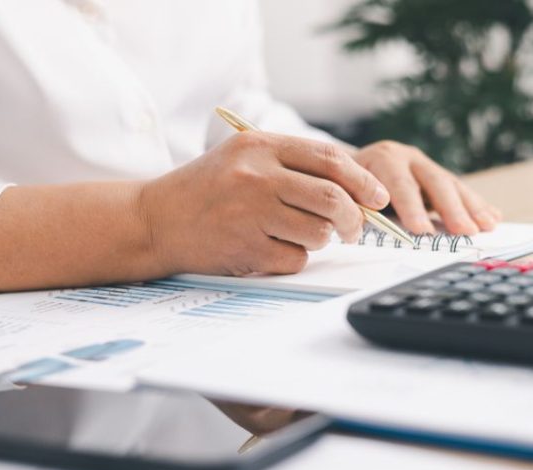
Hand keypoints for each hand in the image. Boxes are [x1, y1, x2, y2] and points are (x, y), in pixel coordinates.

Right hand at [137, 132, 389, 275]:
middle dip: (354, 218)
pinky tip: (272, 249)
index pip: (329, 159)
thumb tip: (357, 192)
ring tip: (299, 234)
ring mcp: (250, 213)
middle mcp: (256, 176)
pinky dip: (294, 258)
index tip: (377, 197)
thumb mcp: (245, 159)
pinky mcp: (246, 248)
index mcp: (260, 146)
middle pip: (332, 198)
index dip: (362, 180)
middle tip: (354, 228)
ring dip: (321, 240)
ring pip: (318, 232)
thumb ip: (295, 166)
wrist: (155, 219)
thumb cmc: (208, 190)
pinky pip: (296, 259)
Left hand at [352, 141, 502, 235]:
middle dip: (451, 209)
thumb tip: (363, 224)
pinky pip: (461, 191)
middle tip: (464, 231)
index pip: (399, 184)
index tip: (422, 231)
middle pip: (434, 183)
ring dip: (472, 207)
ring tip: (486, 226)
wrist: (350, 164)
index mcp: (383, 159)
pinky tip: (493, 217)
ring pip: (452, 186)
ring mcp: (426, 166)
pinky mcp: (438, 176)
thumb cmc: (348, 184)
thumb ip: (356, 205)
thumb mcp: (346, 191)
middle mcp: (408, 157)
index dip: (411, 207)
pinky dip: (478, 205)